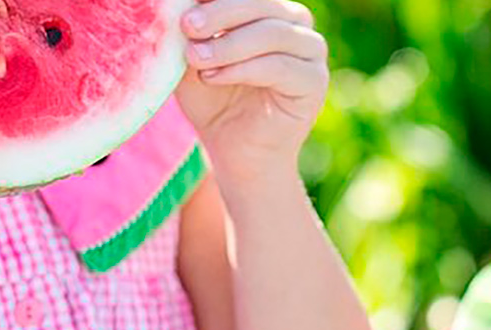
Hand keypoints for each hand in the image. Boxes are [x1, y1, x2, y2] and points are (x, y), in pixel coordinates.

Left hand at [175, 0, 328, 184]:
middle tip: (187, 25)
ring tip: (196, 58)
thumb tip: (175, 3)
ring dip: (229, 44)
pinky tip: (213, 76)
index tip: (182, 8)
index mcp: (268, 9)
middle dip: (220, 12)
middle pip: (262, 3)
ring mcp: (310, 51)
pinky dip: (242, 69)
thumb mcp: (192, 59)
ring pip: (272, 32)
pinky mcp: (314, 81)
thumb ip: (190, 30)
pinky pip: (279, 66)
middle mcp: (295, 23)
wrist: (235, 153)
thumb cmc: (213, 101)